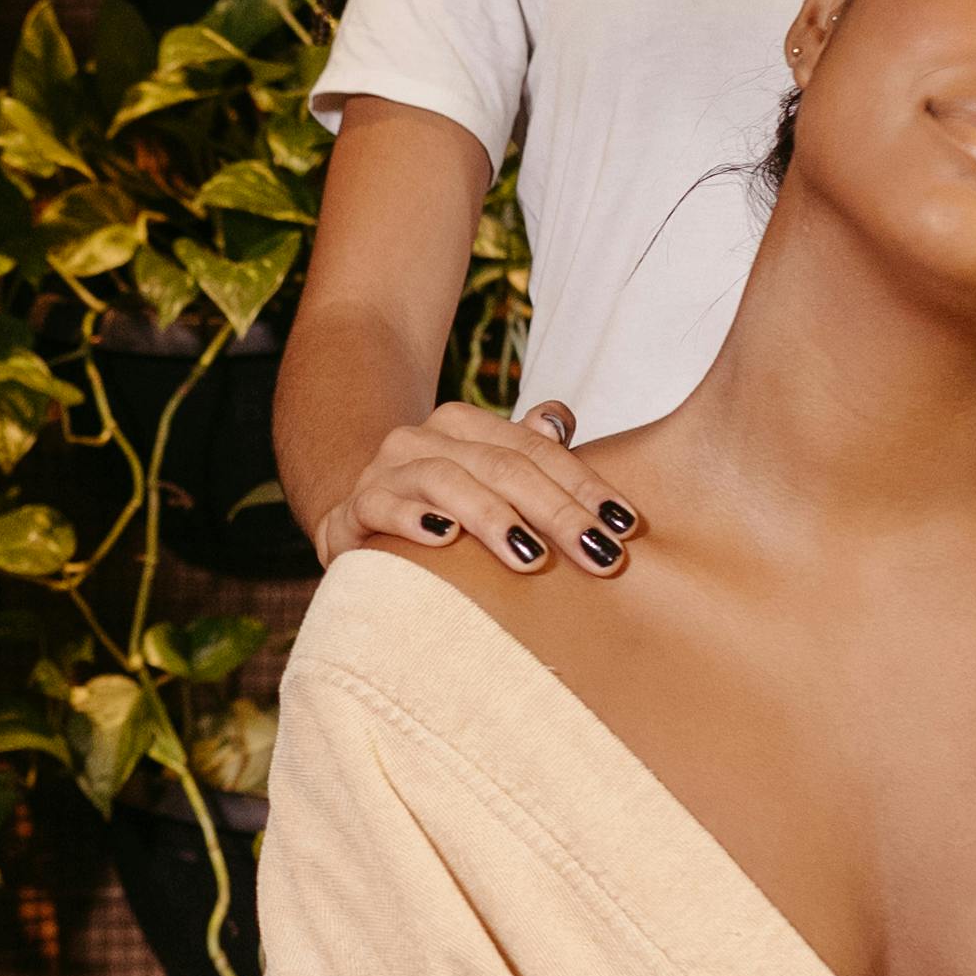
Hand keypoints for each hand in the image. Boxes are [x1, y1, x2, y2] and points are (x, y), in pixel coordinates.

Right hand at [315, 397, 634, 576]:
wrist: (350, 518)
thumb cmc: (435, 505)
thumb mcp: (484, 476)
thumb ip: (525, 450)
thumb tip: (560, 419)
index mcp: (464, 425)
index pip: (535, 450)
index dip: (585, 484)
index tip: (625, 526)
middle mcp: (424, 438)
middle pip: (503, 467)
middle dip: (557, 512)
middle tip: (600, 554)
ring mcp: (386, 471)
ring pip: (447, 481)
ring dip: (493, 518)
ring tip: (531, 557)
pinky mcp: (354, 509)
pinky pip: (382, 507)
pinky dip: (413, 520)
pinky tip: (444, 539)